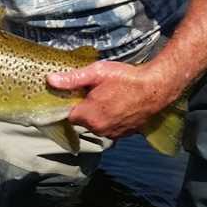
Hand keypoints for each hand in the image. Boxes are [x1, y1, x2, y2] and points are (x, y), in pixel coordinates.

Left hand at [47, 61, 180, 138]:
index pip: (68, 114)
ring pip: (97, 124)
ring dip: (98, 114)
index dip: (71, 103)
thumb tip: (50, 80)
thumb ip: (72, 79)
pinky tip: (118, 105)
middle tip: (94, 91)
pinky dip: (111, 119)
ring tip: (108, 96)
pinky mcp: (125, 134)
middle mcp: (99, 129)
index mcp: (89, 115)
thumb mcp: (96, 72)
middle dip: (85, 107)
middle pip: (83, 120)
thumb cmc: (125, 78)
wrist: (156, 88)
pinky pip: (110, 128)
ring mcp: (113, 133)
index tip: (76, 93)